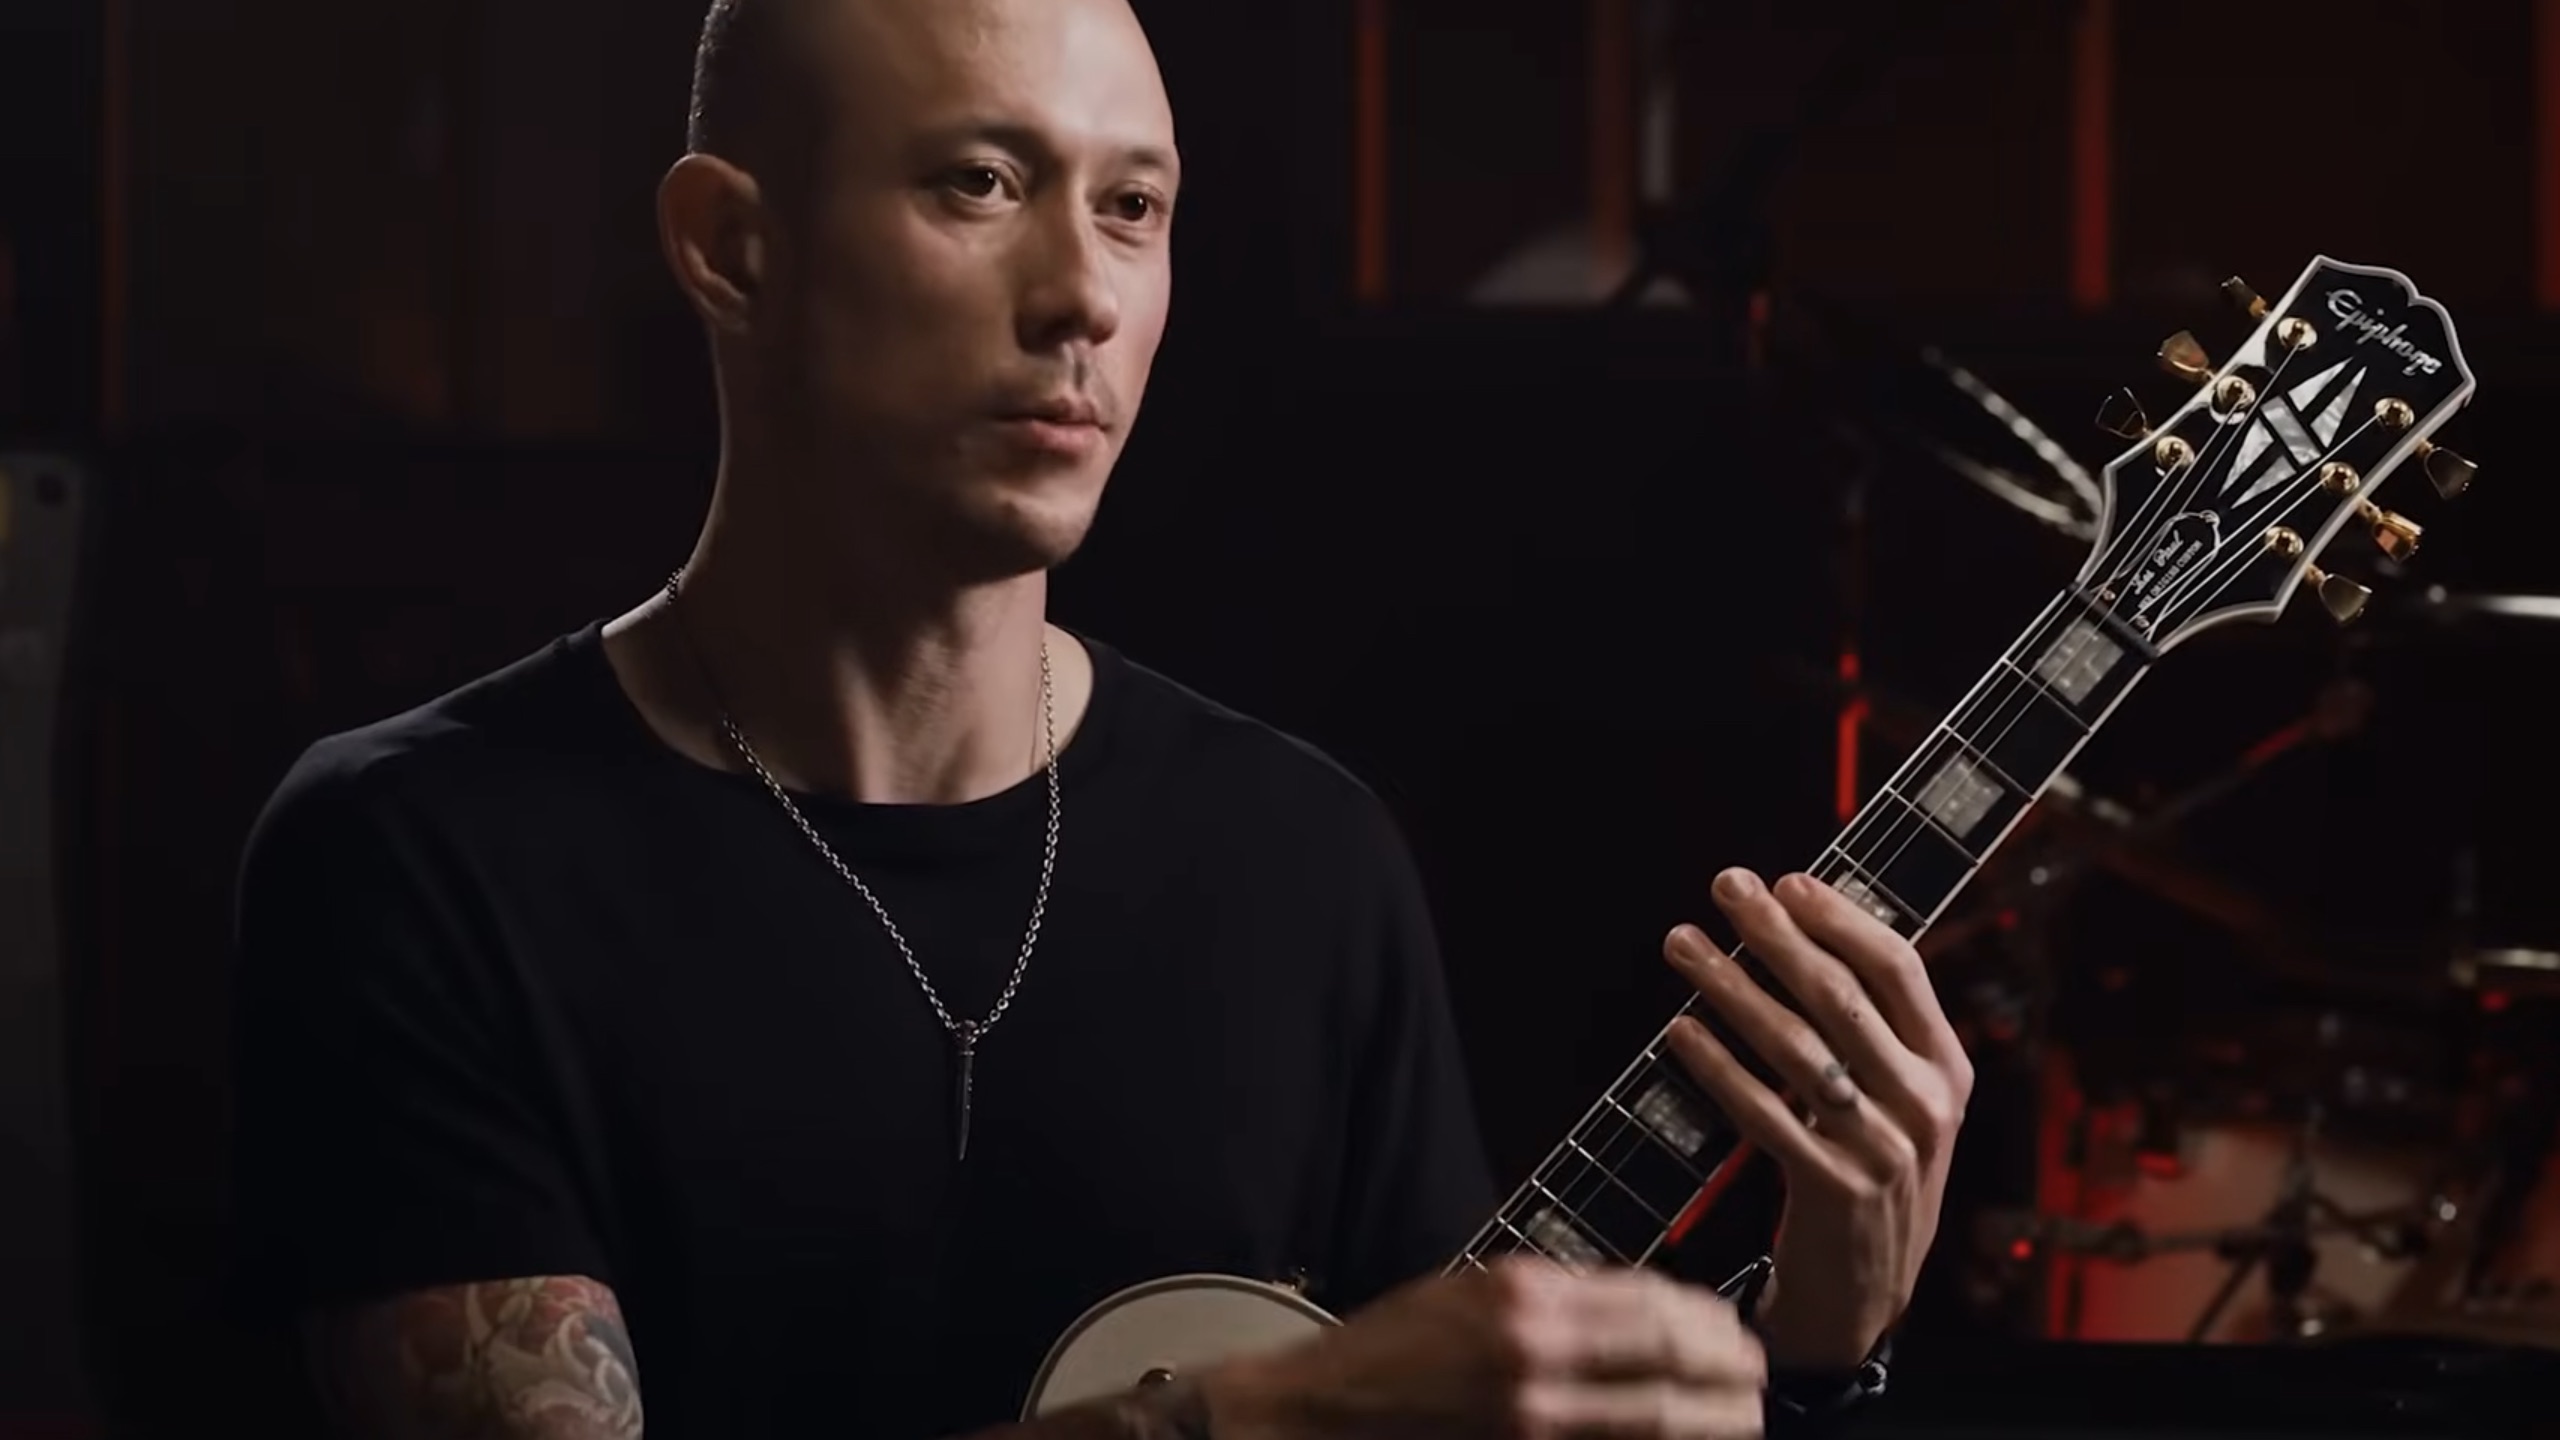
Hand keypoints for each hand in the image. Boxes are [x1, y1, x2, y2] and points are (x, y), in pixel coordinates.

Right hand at [1200, 1257, 1766, 1438]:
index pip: (1654, 1306)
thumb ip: (1559, 1299)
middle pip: (1673, 1370)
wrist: (1316, 1416)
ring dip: (1715, 1425)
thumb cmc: (1389, 1353)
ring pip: (1658, 1428)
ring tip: (1741, 1421)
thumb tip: (1648, 1311)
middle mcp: (1536, 1357)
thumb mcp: (1472, 1291)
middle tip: (1757, 1382)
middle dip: (1732, 1378)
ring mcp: (1532, 1421)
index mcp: (1526, 1298)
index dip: (1711, 1323)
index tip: (1734, 1331)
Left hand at [1660, 869, 1974, 1370]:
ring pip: (1794, 1045)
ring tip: (1683, 947)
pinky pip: (1761, 1111)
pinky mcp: (1832, 1189)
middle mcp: (1924, 1104)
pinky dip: (1715, 1065)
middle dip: (1775, 933)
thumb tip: (1806, 934)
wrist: (1864, 1293)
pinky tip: (1678, 1031)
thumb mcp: (1899, 1103)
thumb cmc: (1868, 1175)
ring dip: (1729, 985)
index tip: (1786, 882)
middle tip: (1724, 887)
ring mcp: (1882, 1149)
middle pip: (1840, 995)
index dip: (1840, 918)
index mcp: (1947, 1068)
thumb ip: (1873, 1033)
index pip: (1899, 968)